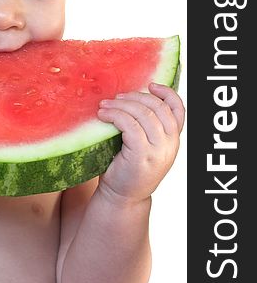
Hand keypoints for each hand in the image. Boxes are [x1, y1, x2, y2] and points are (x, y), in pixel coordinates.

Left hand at [97, 82, 184, 203]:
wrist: (122, 198)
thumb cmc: (127, 166)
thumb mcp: (143, 144)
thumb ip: (146, 126)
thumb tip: (129, 97)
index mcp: (173, 140)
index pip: (178, 109)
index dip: (166, 93)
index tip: (150, 84)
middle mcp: (170, 145)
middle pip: (157, 107)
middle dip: (134, 97)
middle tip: (115, 98)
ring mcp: (157, 151)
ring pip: (143, 114)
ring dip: (121, 105)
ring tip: (104, 106)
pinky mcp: (141, 156)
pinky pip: (129, 126)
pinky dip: (115, 116)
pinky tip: (103, 116)